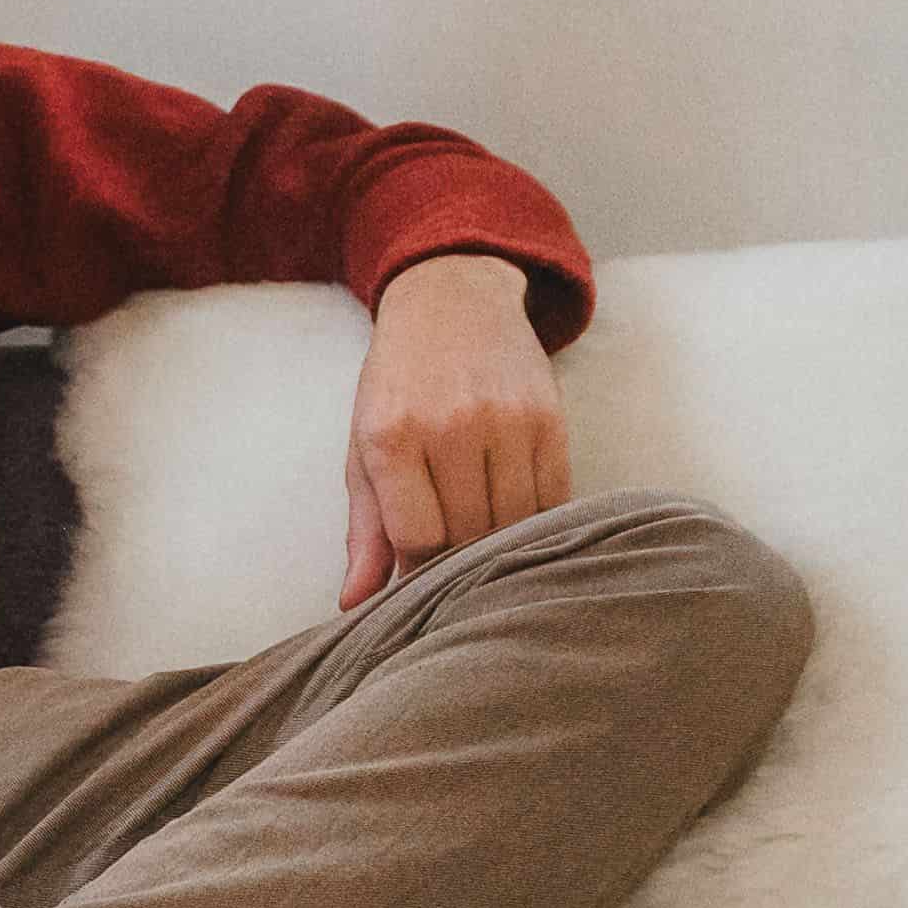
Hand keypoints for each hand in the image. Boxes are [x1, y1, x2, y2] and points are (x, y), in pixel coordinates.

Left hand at [340, 253, 569, 607]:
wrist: (454, 303)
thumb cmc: (398, 386)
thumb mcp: (365, 447)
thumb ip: (365, 529)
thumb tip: (355, 604)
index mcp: (391, 436)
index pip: (416, 538)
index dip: (417, 570)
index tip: (417, 574)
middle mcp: (451, 426)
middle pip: (467, 535)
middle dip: (457, 559)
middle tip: (452, 559)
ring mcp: (506, 421)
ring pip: (513, 523)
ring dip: (498, 543)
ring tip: (482, 537)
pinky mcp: (551, 420)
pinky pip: (553, 500)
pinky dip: (536, 520)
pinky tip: (517, 518)